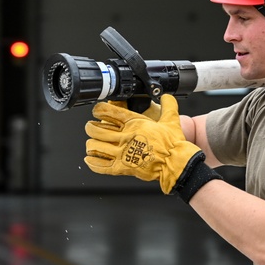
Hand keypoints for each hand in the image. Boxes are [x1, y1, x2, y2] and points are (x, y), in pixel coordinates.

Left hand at [84, 94, 199, 193]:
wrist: (174, 162)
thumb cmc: (172, 144)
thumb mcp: (171, 119)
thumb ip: (168, 105)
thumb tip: (166, 96)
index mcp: (134, 123)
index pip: (109, 112)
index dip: (99, 110)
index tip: (97, 111)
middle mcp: (125, 136)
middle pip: (96, 130)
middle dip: (90, 128)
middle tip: (91, 127)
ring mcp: (122, 152)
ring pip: (95, 147)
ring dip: (91, 145)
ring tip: (92, 144)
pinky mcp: (122, 168)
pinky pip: (100, 165)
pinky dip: (92, 162)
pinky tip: (90, 159)